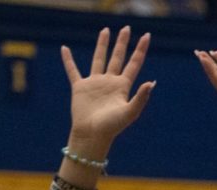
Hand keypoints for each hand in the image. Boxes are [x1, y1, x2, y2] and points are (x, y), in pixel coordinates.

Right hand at [61, 27, 154, 154]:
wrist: (92, 135)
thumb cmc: (112, 127)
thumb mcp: (130, 112)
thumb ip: (141, 97)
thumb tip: (152, 82)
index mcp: (123, 86)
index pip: (134, 63)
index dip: (140, 50)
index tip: (146, 36)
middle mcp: (110, 82)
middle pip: (117, 57)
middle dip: (122, 43)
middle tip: (126, 28)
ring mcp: (95, 84)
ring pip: (99, 59)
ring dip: (102, 45)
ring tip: (105, 31)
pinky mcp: (80, 87)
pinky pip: (73, 70)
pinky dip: (68, 60)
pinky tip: (64, 48)